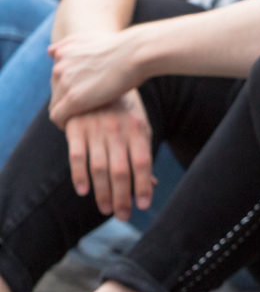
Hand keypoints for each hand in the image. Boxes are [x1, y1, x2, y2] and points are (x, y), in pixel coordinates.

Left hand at [48, 30, 140, 124]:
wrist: (136, 54)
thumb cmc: (124, 47)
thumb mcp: (92, 38)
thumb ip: (69, 44)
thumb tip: (50, 51)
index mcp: (63, 52)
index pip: (58, 76)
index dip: (69, 87)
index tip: (83, 95)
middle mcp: (59, 66)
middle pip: (56, 91)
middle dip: (68, 100)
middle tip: (86, 109)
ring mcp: (65, 83)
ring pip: (55, 104)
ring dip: (66, 113)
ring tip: (81, 121)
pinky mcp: (73, 99)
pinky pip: (57, 116)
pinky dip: (63, 123)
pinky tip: (76, 127)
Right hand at [63, 91, 153, 220]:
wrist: (99, 75)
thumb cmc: (124, 109)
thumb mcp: (140, 126)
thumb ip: (142, 154)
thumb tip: (152, 185)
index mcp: (138, 130)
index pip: (143, 163)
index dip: (144, 186)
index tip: (144, 205)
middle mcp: (118, 131)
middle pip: (121, 171)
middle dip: (122, 197)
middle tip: (122, 216)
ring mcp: (95, 129)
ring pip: (99, 168)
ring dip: (102, 192)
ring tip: (106, 209)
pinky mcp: (75, 128)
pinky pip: (76, 155)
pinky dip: (79, 175)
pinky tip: (83, 191)